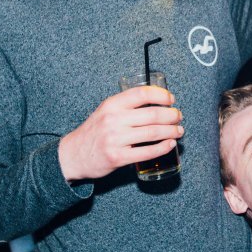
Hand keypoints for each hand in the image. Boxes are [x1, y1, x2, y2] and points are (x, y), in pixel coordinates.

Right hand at [58, 85, 182, 180]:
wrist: (73, 155)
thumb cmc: (94, 132)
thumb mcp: (105, 111)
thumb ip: (126, 106)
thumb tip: (157, 103)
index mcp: (111, 105)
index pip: (141, 93)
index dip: (161, 95)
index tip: (171, 99)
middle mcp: (113, 120)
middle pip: (152, 114)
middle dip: (171, 115)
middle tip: (179, 117)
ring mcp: (115, 139)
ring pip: (152, 133)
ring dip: (171, 131)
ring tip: (179, 131)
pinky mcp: (118, 157)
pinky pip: (147, 152)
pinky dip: (163, 148)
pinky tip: (170, 144)